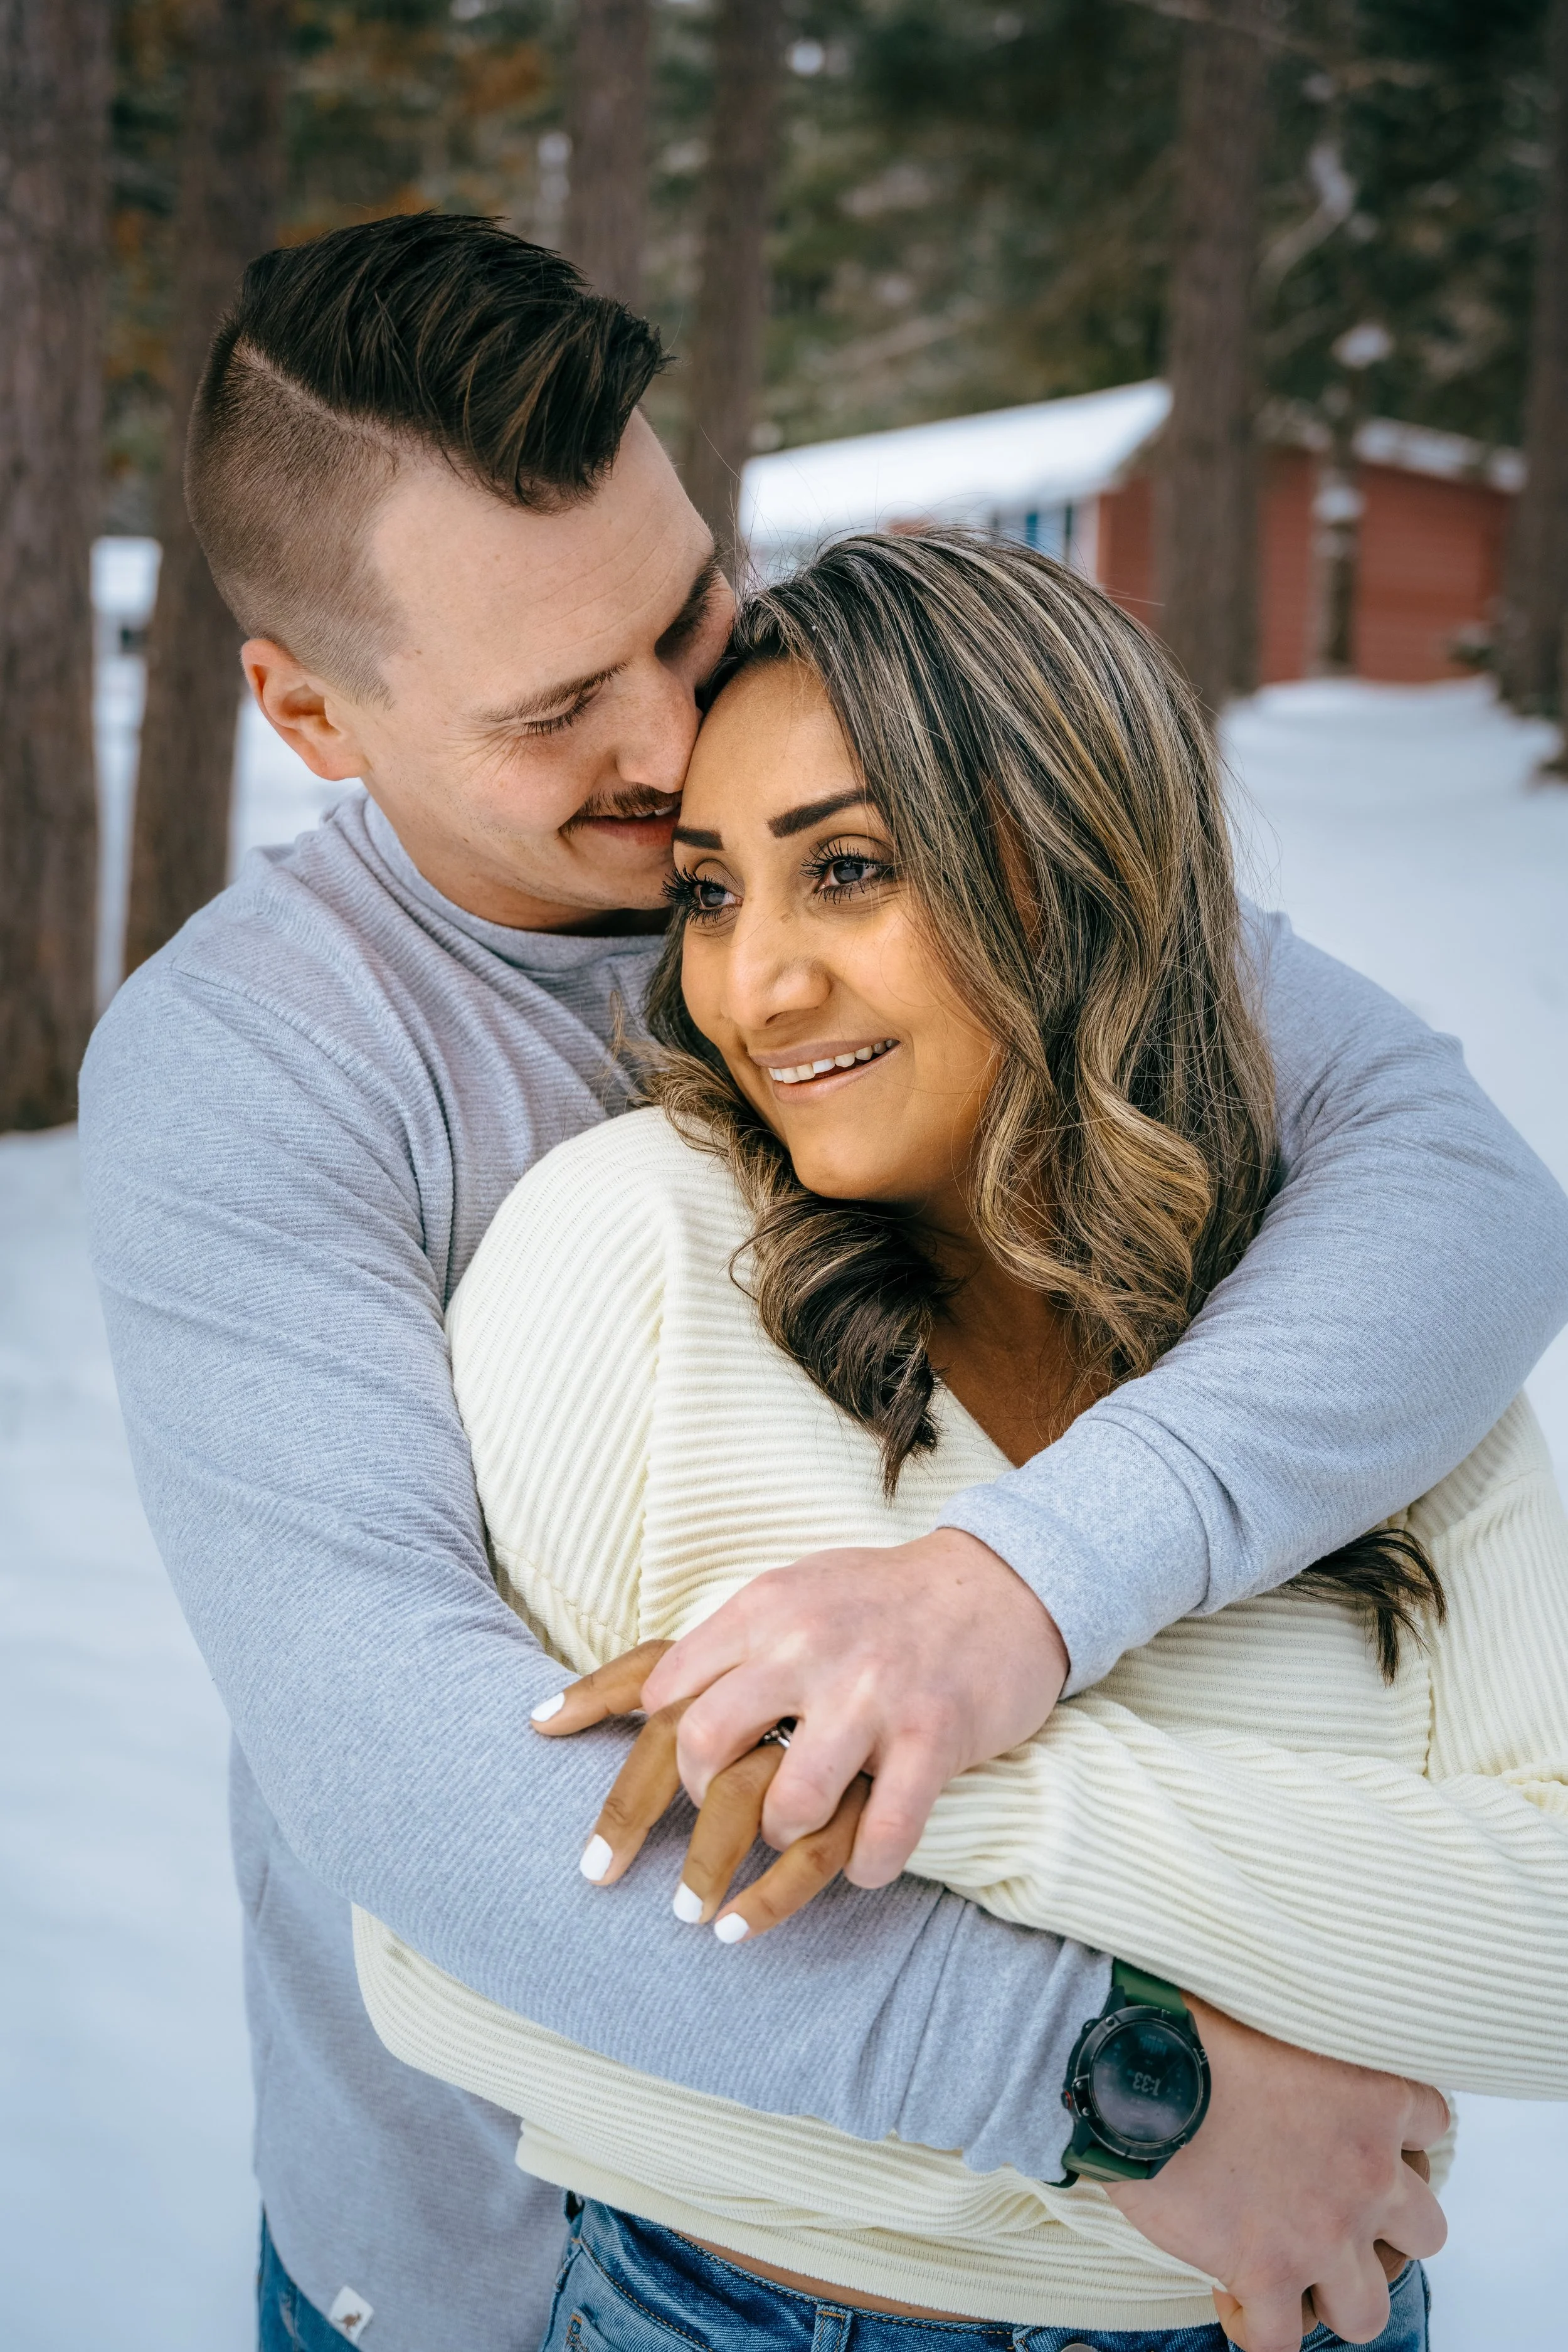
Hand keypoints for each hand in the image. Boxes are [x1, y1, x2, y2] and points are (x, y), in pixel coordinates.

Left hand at [636, 1529, 1069, 1884]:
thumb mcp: (797, 1589)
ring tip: (798, 1832)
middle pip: (706, 1747)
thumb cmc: (884, 1598)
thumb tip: (648, 1698)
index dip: (660, 1751)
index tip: (678, 1784)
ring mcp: (874, 1693)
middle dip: (705, 1803)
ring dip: (784, 1837)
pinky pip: (884, 1834)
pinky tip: (865, 1864)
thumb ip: (732, 1640)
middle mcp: (810, 1645)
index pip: (668, 1689)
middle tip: (725, 1820)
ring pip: (790, 1805)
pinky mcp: (935, 1736)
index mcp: (767, 1607)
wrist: (1003, 1581)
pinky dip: (867, 1868)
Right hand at [1106, 1996, 1448, 2351]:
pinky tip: (1231, 2293)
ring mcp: (1322, 2234)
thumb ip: (1302, 2044)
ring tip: (1291, 2268)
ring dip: (1333, 2293)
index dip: (1393, 2134)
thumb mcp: (1272, 2013)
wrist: (1135, 2067)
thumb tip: (1282, 2047)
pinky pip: (1282, 2340)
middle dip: (1384, 2229)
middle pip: (1425, 2231)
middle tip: (1332, 2210)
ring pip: (1369, 2309)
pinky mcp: (1265, 2273)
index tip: (1353, 2133)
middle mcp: (1366, 2175)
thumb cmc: (1192, 2026)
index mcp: (1375, 2098)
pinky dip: (1256, 2325)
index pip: (1430, 2122)